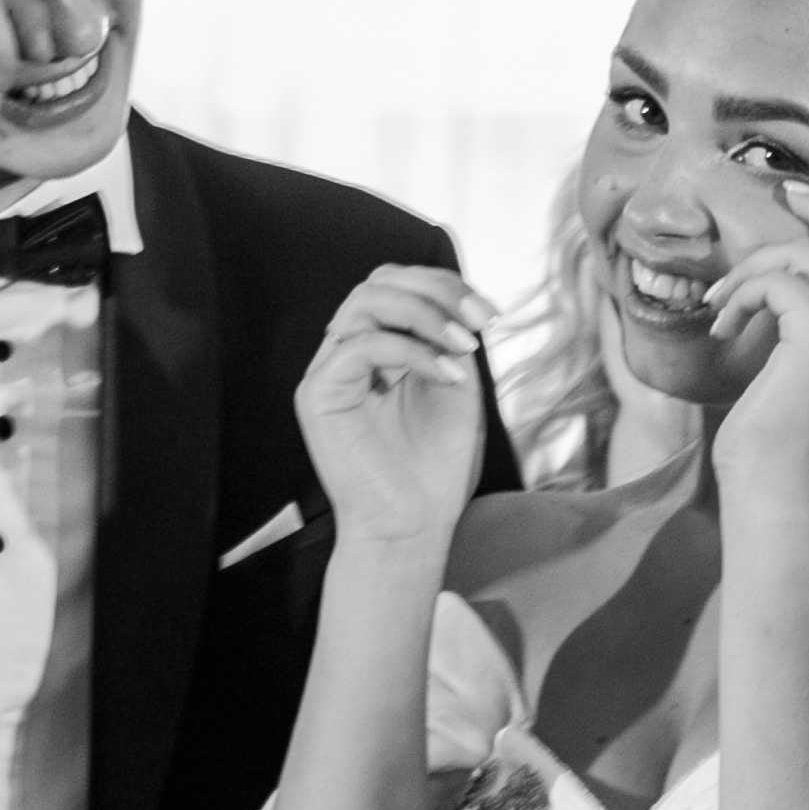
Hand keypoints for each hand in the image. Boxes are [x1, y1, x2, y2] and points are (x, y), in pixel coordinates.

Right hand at [294, 268, 490, 552]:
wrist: (412, 528)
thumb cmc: (433, 468)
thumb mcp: (454, 385)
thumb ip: (449, 337)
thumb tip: (460, 298)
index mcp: (377, 349)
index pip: (398, 285)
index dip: (445, 286)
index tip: (490, 314)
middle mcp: (347, 353)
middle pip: (378, 281)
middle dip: (437, 291)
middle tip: (480, 322)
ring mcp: (328, 371)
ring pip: (365, 301)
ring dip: (425, 314)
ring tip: (464, 347)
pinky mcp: (317, 394)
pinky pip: (361, 344)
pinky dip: (411, 351)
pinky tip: (447, 376)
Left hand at [705, 217, 808, 505]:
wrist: (777, 485)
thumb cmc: (783, 437)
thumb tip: (789, 273)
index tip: (793, 198)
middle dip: (772, 249)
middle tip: (729, 275)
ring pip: (800, 258)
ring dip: (747, 278)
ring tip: (721, 313)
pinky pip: (775, 282)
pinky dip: (741, 297)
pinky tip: (723, 331)